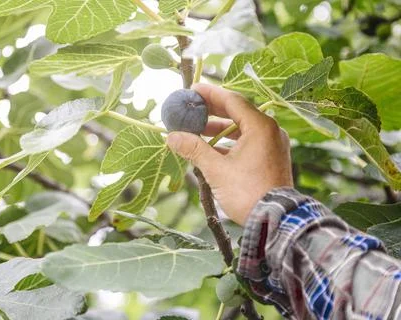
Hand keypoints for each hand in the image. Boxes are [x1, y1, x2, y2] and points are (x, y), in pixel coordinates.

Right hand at [166, 84, 292, 224]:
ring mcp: (273, 145)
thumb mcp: (216, 170)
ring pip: (242, 129)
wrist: (275, 220)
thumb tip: (171, 137)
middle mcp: (270, 131)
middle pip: (238, 112)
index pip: (232, 100)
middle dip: (212, 112)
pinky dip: (230, 143)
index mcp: (260, 127)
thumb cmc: (247, 193)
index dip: (210, 94)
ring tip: (197, 132)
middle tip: (191, 110)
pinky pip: (248, 142)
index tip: (192, 90)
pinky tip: (211, 149)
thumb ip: (194, 149)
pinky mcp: (271, 158)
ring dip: (219, 129)